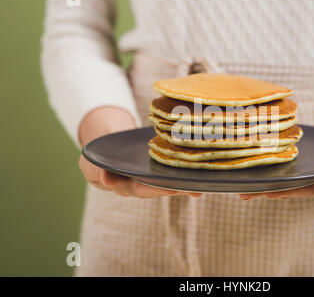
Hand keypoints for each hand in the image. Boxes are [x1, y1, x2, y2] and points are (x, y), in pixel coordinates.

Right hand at [78, 106, 201, 197]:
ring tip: (201, 184)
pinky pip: (170, 170)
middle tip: (193, 188)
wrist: (106, 142)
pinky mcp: (157, 167)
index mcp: (124, 186)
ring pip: (167, 181)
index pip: (141, 190)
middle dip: (176, 189)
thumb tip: (106, 179)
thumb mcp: (91, 164)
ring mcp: (149, 176)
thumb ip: (97, 172)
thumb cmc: (98, 156)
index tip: (172, 190)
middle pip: (159, 188)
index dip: (156, 190)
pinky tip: (199, 172)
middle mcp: (139, 184)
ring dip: (184, 184)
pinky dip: (183, 172)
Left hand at [240, 115, 313, 199]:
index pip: (300, 190)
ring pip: (281, 177)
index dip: (283, 191)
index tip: (266, 191)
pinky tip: (254, 164)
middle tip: (241, 192)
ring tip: (239, 183)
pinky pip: (285, 165)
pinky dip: (270, 166)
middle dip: (264, 189)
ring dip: (262, 180)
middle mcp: (310, 182)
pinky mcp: (302, 164)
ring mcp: (304, 174)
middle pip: (284, 186)